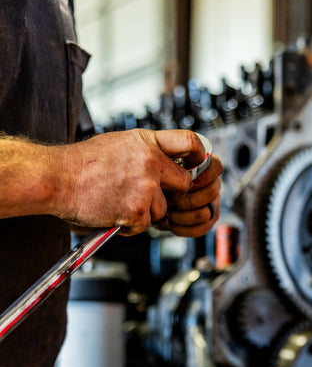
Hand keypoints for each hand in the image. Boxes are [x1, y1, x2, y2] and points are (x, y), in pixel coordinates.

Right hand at [54, 128, 220, 236]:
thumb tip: (164, 163)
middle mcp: (151, 162)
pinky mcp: (138, 210)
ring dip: (145, 211)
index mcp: (147, 142)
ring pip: (162, 209)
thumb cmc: (82, 164)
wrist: (58, 178)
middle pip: (184, 184)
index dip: (200, 156)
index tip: (198, 164)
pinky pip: (145, 224)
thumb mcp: (120, 144)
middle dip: (170, 193)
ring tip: (118, 200)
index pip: (190, 142)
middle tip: (145, 194)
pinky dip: (131, 224)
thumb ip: (146, 152)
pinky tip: (113, 211)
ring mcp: (146, 187)